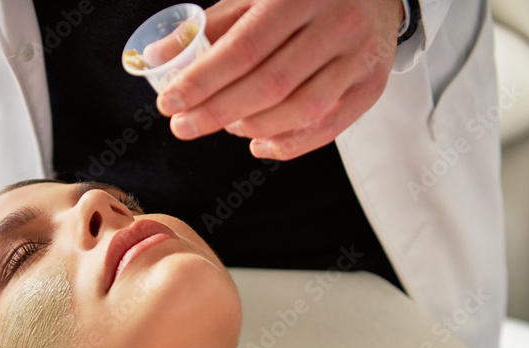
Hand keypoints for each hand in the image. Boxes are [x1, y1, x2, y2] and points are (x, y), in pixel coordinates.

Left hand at [156, 0, 405, 159]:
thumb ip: (211, 27)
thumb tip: (158, 57)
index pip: (245, 47)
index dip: (203, 80)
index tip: (169, 102)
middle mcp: (336, 23)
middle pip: (270, 84)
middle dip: (217, 112)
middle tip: (184, 126)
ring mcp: (359, 58)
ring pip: (299, 110)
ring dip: (252, 127)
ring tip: (224, 125)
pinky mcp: (371, 86)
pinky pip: (326, 129)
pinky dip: (286, 144)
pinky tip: (257, 141)